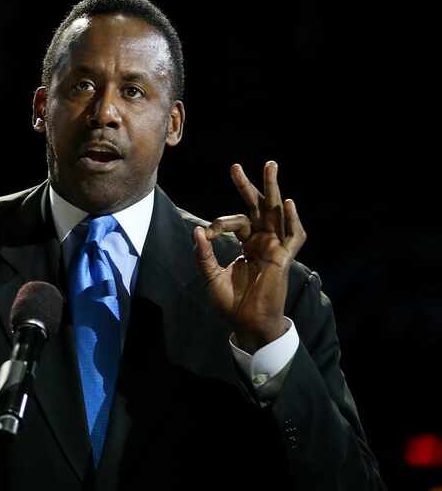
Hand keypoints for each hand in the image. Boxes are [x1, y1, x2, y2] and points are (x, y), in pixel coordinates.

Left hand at [193, 161, 306, 353]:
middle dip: (248, 186)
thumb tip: (197, 230)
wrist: (245, 323)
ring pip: (276, 213)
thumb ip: (203, 254)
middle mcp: (262, 242)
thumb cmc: (230, 303)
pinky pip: (293, 236)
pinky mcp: (283, 259)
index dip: (219, 225)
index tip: (208, 235)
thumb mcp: (210, 276)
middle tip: (235, 167)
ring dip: (273, 189)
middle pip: (257, 208)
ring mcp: (274, 248)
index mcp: (247, 245)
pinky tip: (287, 203)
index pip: (235, 222)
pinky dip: (292, 220)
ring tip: (270, 166)